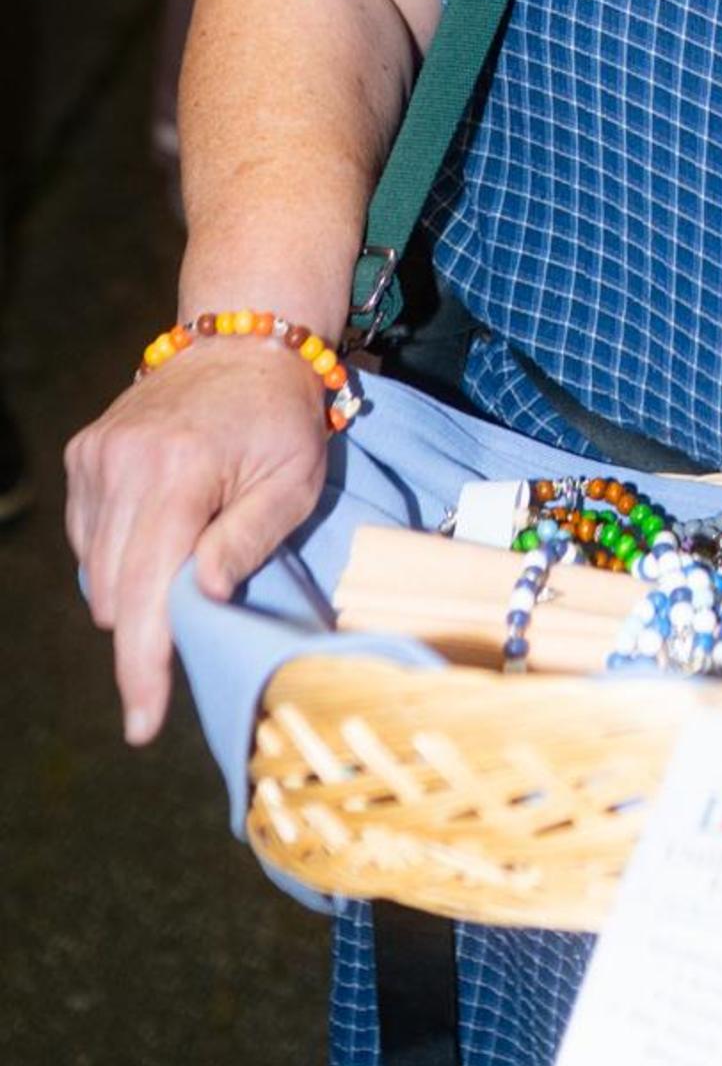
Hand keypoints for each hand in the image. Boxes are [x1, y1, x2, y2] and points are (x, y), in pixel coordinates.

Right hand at [65, 346, 332, 744]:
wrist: (243, 342)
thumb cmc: (282, 419)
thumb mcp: (292, 482)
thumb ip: (246, 540)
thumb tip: (201, 601)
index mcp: (176, 472)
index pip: (145, 591)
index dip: (142, 665)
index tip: (143, 724)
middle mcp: (122, 464)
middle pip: (112, 593)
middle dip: (145, 632)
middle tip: (188, 638)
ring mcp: (95, 458)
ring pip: (94, 571)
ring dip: (133, 591)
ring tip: (188, 559)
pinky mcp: (84, 454)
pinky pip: (87, 538)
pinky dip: (119, 554)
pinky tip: (163, 531)